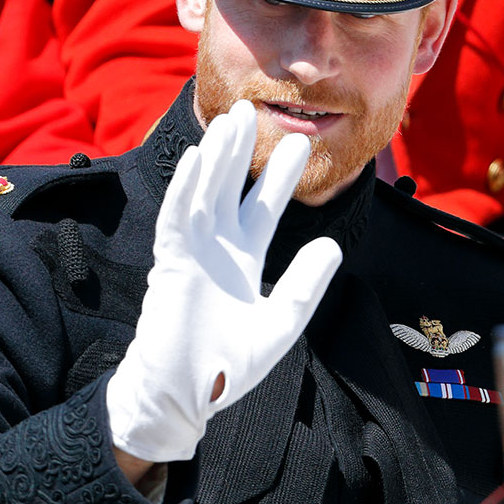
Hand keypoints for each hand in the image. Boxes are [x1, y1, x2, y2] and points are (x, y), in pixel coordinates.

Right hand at [107, 100, 342, 463]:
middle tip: (257, 109)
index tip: (299, 144)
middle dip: (243, 151)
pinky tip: (195, 160)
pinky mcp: (171, 265)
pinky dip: (186, 190)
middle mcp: (217, 248)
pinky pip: (177, 219)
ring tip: (232, 119)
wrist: (191, 394)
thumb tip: (331, 244)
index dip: (279, 177)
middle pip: (231, 188)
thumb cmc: (231, 365)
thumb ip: (307, 283)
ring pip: (204, 193)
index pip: (263, 207)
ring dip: (215, 158)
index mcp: (243, 259)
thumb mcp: (284, 320)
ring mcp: (192, 253)